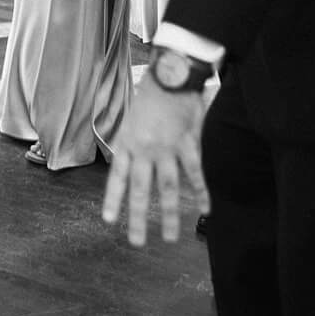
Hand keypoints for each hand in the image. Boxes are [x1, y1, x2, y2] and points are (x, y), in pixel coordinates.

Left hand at [103, 77, 208, 245]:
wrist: (171, 73)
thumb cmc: (151, 92)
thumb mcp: (132, 117)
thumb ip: (132, 141)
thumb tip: (130, 161)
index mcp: (128, 142)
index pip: (117, 177)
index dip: (113, 199)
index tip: (110, 221)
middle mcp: (144, 149)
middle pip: (140, 190)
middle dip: (138, 219)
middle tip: (138, 242)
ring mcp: (166, 148)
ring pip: (167, 187)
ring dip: (168, 214)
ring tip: (171, 237)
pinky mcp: (187, 142)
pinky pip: (194, 172)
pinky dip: (200, 191)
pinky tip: (204, 208)